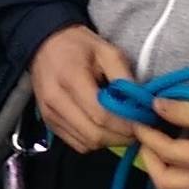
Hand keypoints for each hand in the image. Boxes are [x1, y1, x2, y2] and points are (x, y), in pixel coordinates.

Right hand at [30, 25, 136, 152]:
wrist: (45, 44)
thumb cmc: (78, 45)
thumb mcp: (106, 51)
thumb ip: (124, 77)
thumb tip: (141, 106)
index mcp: (70, 77)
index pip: (101, 115)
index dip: (126, 124)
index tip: (143, 122)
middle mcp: (55, 100)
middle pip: (94, 135)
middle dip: (121, 137)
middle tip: (136, 128)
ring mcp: (50, 115)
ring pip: (87, 144)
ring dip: (109, 140)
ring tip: (121, 127)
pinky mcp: (49, 124)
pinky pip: (78, 144)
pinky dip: (95, 141)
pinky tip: (103, 126)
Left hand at [133, 91, 188, 188]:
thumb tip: (156, 105)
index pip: (170, 154)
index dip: (148, 135)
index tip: (138, 116)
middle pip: (166, 184)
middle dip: (148, 157)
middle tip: (145, 131)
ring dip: (159, 169)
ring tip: (156, 141)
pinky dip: (174, 173)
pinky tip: (174, 149)